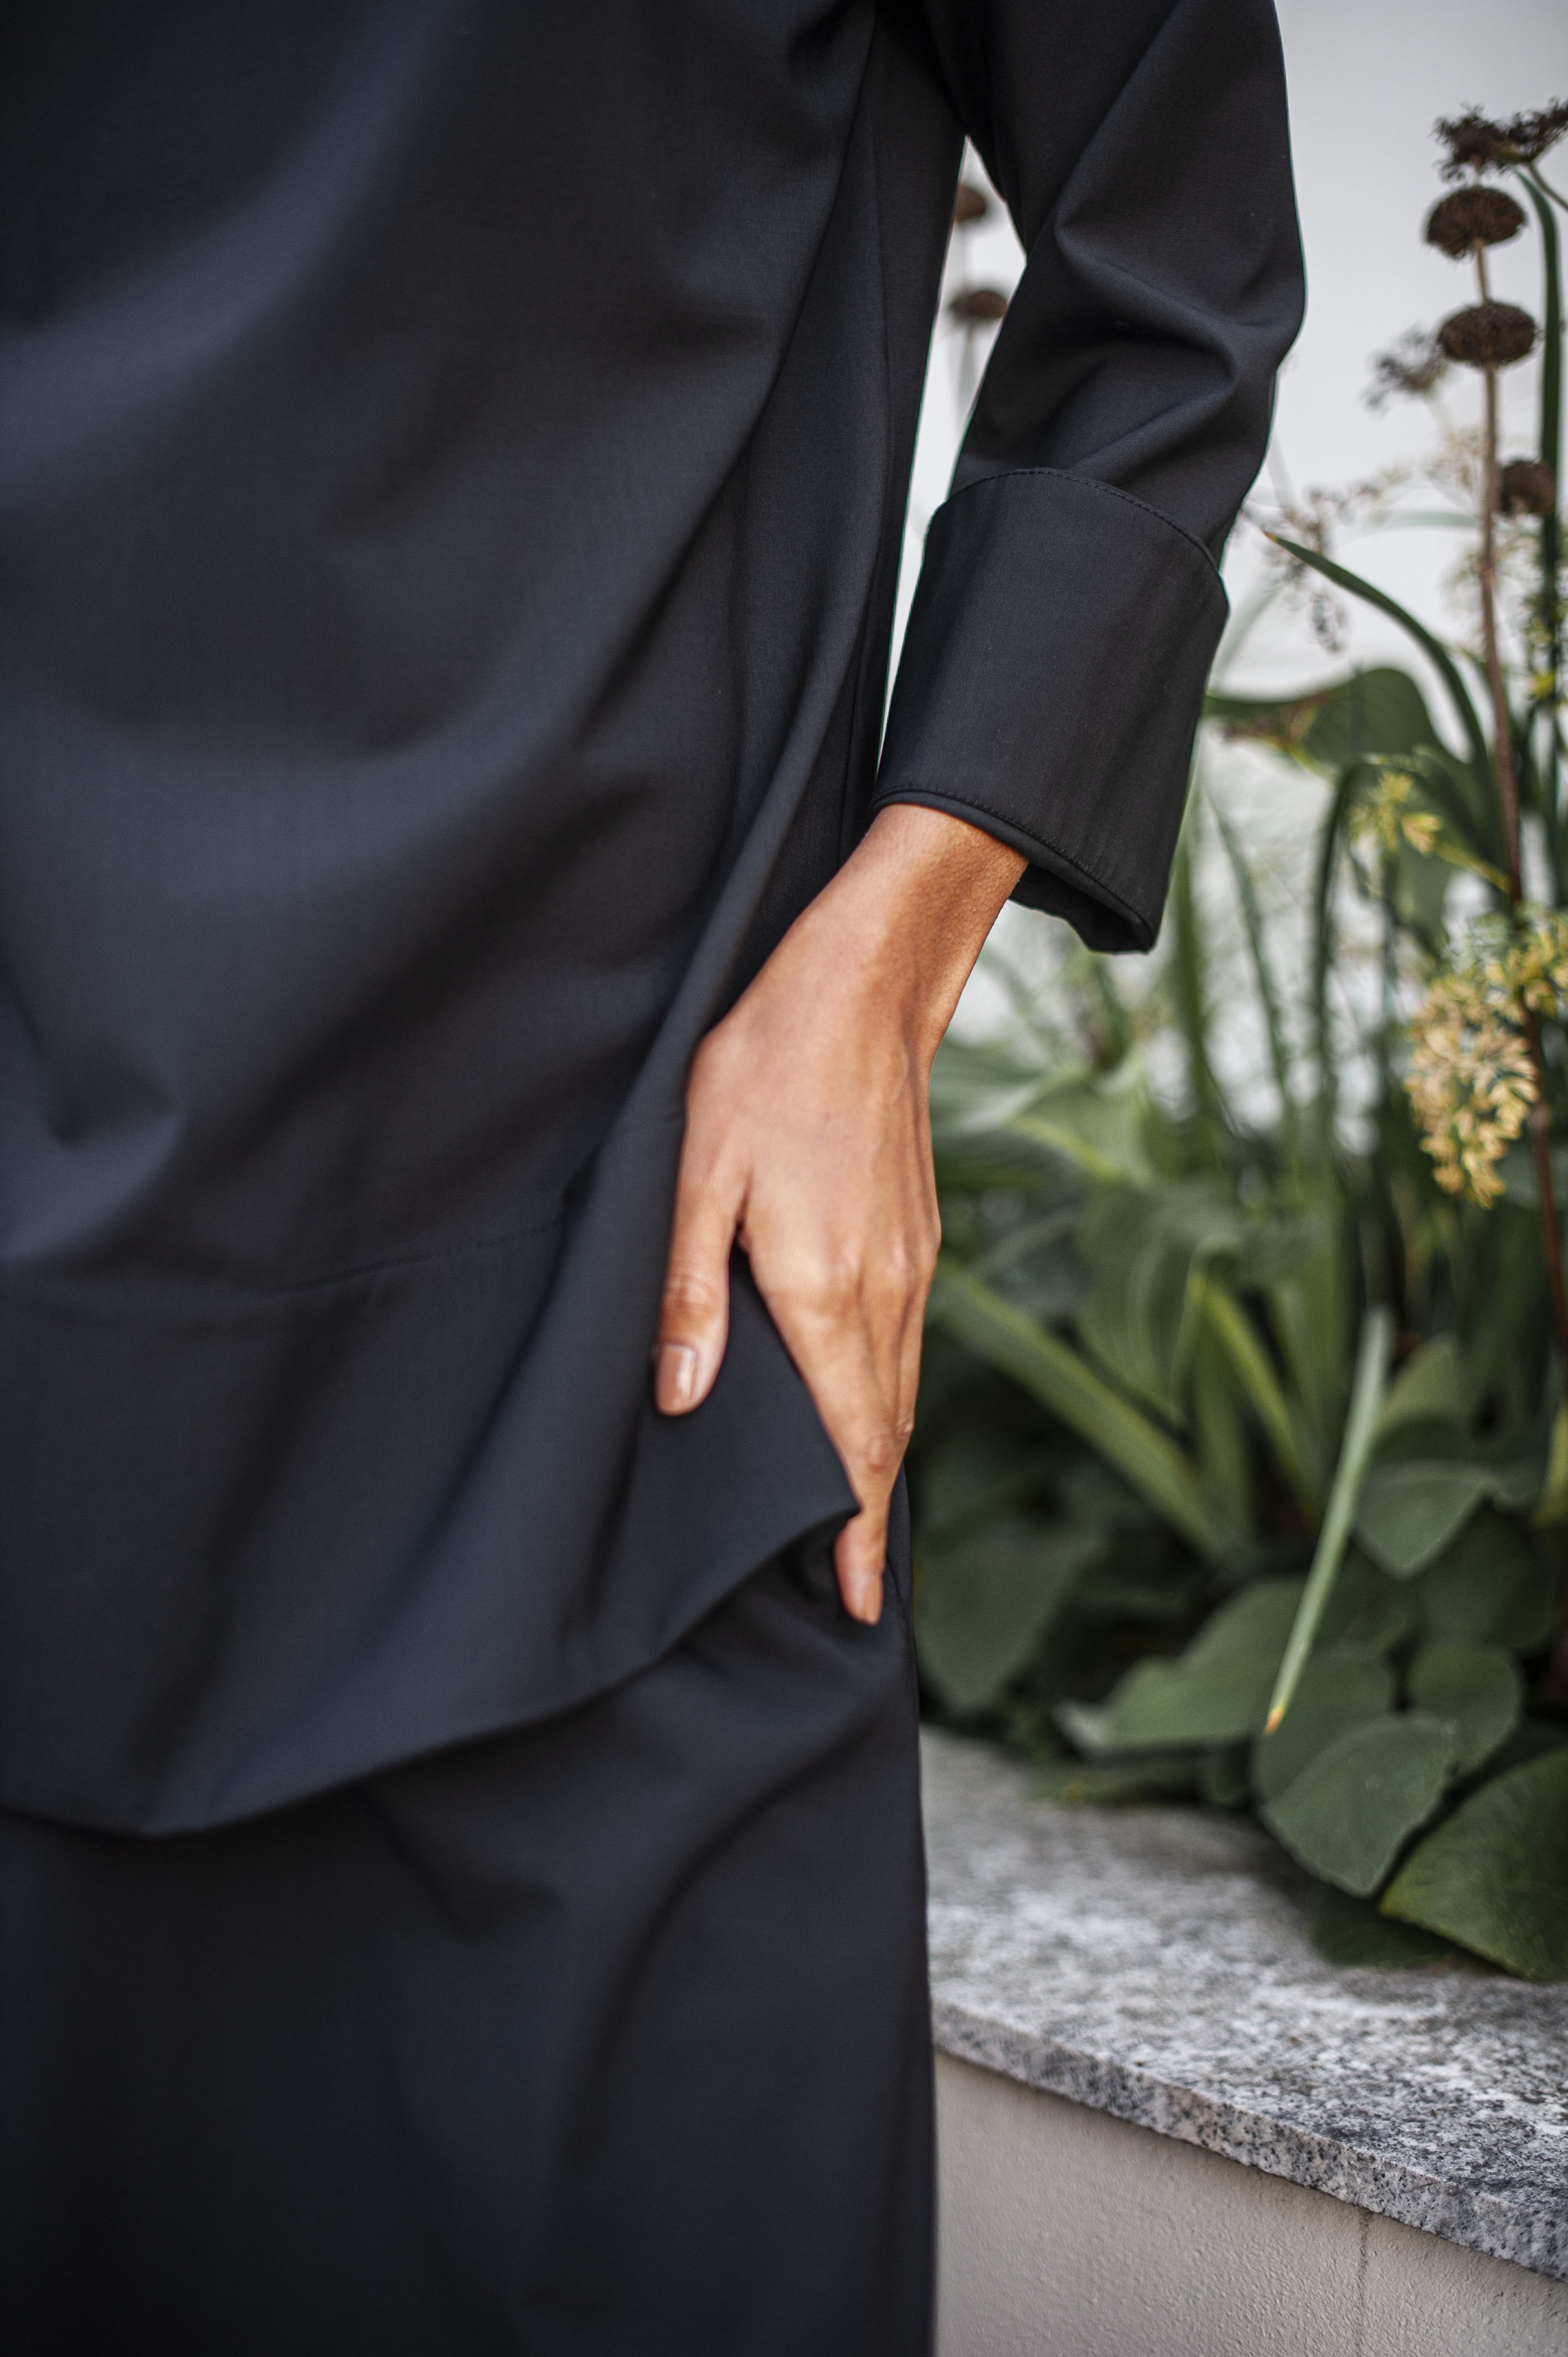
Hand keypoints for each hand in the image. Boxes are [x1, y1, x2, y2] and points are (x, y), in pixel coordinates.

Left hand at [654, 804, 1025, 1622]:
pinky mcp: (916, 1236)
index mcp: (826, 1287)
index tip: (864, 1605)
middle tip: (866, 1596)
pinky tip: (869, 1412)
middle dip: (877, 1519)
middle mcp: (885, 1290)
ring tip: (865, 1527)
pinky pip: (909, 1346)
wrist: (864, 984)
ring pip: (904, 1391)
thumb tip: (689, 1399)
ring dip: (886, 1464)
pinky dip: (892, 1401)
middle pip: (889, 1433)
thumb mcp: (697, 1171)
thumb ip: (689, 1293)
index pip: (853, 1441)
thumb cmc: (768, 1064)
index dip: (859, 1530)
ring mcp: (911, 1263)